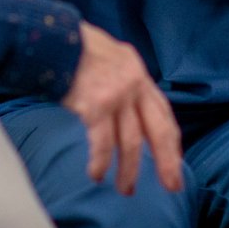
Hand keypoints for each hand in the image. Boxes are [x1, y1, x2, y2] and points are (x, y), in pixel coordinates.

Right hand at [63, 22, 182, 194]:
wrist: (54, 38)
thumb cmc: (74, 48)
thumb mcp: (109, 55)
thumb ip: (121, 77)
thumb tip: (126, 106)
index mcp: (137, 72)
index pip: (163, 111)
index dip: (171, 140)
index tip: (174, 161)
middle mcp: (133, 83)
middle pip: (158, 131)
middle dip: (167, 162)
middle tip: (171, 186)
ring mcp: (117, 95)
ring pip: (131, 143)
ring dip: (129, 171)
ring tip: (125, 189)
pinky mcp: (97, 106)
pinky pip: (103, 144)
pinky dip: (101, 162)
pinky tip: (97, 174)